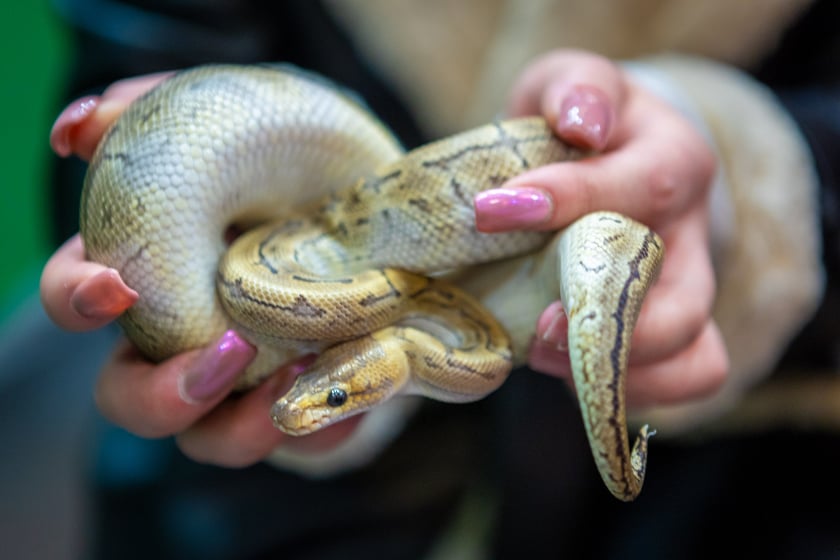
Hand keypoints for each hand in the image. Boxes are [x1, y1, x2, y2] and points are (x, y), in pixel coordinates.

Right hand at [41, 73, 362, 466]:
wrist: (383, 196)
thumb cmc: (292, 154)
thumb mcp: (228, 116)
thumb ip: (150, 109)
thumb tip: (78, 129)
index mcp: (151, 273)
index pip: (77, 300)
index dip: (78, 299)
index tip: (118, 287)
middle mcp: (184, 336)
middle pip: (129, 398)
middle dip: (160, 395)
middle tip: (228, 351)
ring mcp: (247, 376)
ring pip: (210, 439)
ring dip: (243, 425)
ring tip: (299, 373)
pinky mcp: (309, 395)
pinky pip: (305, 437)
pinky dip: (321, 421)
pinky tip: (352, 388)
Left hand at [474, 50, 727, 408]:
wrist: (604, 160)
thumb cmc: (579, 124)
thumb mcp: (573, 83)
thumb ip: (576, 89)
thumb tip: (580, 122)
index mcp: (674, 162)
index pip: (639, 189)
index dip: (569, 201)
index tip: (492, 210)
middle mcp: (692, 235)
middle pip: (682, 298)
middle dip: (603, 323)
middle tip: (535, 325)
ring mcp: (687, 291)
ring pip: (690, 352)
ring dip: (613, 369)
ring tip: (541, 355)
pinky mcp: (671, 335)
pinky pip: (680, 381)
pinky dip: (628, 390)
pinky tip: (564, 370)